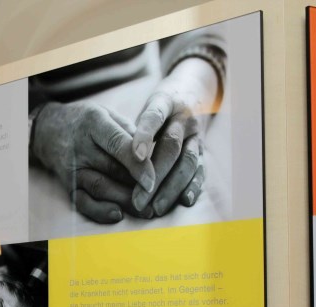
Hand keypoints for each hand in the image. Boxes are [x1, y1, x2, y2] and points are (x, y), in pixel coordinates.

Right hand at [31, 101, 152, 222]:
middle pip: (111, 169)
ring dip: (123, 201)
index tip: (153, 181)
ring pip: (99, 187)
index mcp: (95, 122)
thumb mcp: (108, 115)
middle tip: (158, 200)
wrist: (48, 129)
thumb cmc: (88, 122)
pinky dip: (99, 211)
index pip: (118, 144)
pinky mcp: (67, 183)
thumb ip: (130, 133)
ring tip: (144, 212)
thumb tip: (154, 157)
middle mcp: (81, 145)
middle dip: (136, 187)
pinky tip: (117, 215)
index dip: (136, 164)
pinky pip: (82, 201)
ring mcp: (72, 166)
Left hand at [130, 57, 218, 217]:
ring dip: (171, 186)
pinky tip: (184, 201)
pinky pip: (200, 169)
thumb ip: (132, 129)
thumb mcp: (143, 108)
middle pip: (171, 146)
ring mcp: (196, 134)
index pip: (154, 116)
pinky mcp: (203, 149)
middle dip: (155, 175)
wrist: (193, 90)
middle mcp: (184, 118)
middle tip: (138, 201)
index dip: (145, 136)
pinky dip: (193, 186)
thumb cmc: (157, 106)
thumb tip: (112, 159)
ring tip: (156, 207)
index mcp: (165, 101)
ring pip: (187, 161)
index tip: (134, 157)